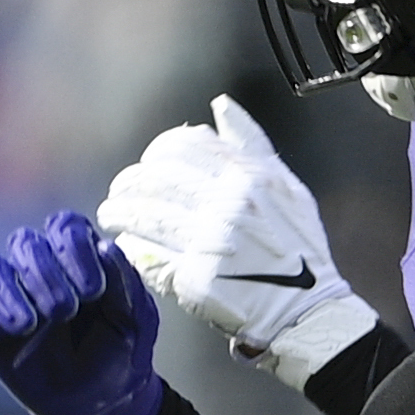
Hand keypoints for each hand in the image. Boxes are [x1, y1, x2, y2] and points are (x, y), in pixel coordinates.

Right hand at [0, 210, 163, 414]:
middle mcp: (40, 269)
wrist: (97, 405)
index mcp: (78, 258)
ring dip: (4, 291)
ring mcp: (10, 297)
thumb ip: (125, 283)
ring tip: (26, 326)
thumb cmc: (119, 354)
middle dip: (42, 274)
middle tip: (63, 312)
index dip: (73, 248)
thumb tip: (105, 247)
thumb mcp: (137, 320)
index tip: (93, 290)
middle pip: (23, 242)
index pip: (64, 226)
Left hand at [99, 94, 382, 387]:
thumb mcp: (285, 186)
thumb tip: (222, 106)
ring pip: (146, 215)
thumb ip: (251, 144)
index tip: (149, 164)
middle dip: (129, 182)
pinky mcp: (194, 278)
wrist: (304, 308)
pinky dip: (131, 245)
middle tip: (119, 191)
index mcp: (249, 177)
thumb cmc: (296, 248)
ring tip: (111, 213)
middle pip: (157, 179)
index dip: (157, 152)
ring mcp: (210, 242)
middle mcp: (228, 205)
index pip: (184, 146)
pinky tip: (124, 242)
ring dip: (119, 211)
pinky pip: (148, 254)